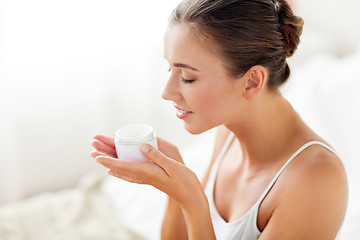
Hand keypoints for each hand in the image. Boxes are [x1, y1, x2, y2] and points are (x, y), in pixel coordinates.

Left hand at [90, 135, 204, 209]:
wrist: (191, 198)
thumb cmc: (185, 182)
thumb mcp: (173, 166)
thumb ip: (157, 156)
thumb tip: (142, 147)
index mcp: (148, 171)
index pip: (123, 165)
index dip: (108, 159)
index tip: (96, 155)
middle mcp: (144, 175)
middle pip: (119, 166)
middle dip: (105, 157)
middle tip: (92, 149)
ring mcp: (146, 178)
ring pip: (122, 170)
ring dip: (109, 162)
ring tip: (99, 156)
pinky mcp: (150, 178)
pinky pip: (129, 174)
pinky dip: (119, 171)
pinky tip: (114, 170)